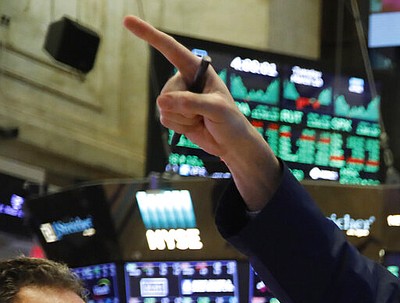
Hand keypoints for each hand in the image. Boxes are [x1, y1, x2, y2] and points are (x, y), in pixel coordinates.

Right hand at [122, 15, 279, 209]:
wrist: (231, 144)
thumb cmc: (230, 122)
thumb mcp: (216, 109)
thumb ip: (191, 103)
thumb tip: (162, 101)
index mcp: (198, 70)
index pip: (170, 49)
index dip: (149, 34)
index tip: (128, 20)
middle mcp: (185, 80)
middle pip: (167, 90)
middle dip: (184, 107)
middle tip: (204, 114)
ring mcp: (178, 97)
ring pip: (164, 107)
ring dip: (183, 119)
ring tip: (201, 120)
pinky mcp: (174, 113)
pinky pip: (165, 119)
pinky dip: (179, 127)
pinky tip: (194, 126)